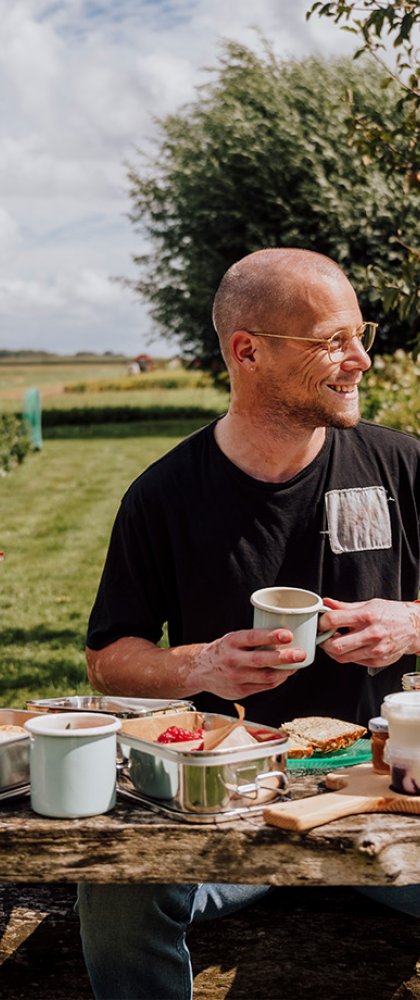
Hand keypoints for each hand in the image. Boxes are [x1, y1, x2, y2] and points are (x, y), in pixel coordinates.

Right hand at [192, 628, 306, 698]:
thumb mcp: (233, 638)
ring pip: (266, 676)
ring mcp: (236, 678)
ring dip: (286, 671)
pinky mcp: (240, 691)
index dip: (271, 636)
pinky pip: (264, 686)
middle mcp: (232, 660)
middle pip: (261, 660)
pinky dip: (278, 679)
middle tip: (301, 653)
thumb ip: (254, 639)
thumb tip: (285, 636)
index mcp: (231, 642)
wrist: (200, 670)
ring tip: (298, 664)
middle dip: (284, 657)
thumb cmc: (223, 651)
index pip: (252, 637)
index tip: (288, 634)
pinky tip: (285, 673)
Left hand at [318, 597, 419, 668]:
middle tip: (324, 637)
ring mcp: (374, 650)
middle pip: (336, 645)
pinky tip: (349, 647)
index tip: (321, 623)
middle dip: (324, 642)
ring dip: (333, 651)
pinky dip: (347, 655)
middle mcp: (371, 634)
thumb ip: (345, 606)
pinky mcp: (376, 661)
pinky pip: (353, 661)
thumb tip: (327, 603)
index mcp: (367, 616)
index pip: (334, 620)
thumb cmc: (392, 614)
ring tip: (335, 642)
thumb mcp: (369, 604)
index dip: (322, 622)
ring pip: (342, 657)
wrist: (414, 627)